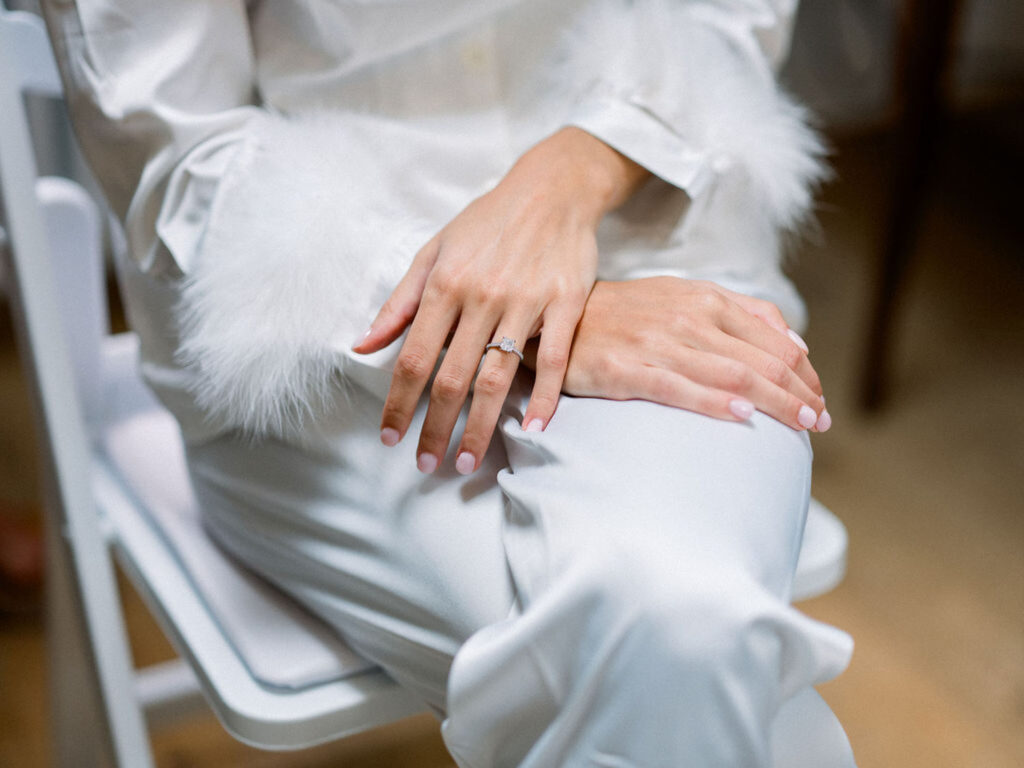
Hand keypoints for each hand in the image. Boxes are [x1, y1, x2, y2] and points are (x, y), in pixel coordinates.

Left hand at [353, 127, 650, 472]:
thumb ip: (401, 302)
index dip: (398, 403)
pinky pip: (552, 360)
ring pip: (498, 377)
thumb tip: (365, 344)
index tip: (389, 438)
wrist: (552, 188)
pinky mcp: (566, 304)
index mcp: (445, 284)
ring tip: (468, 462)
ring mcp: (526, 301)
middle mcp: (482, 295)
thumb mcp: (435, 250)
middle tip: (426, 466)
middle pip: (452, 378)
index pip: (412, 358)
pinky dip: (543, 398)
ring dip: (481, 426)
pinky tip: (531, 430)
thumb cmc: (487, 222)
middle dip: (436, 428)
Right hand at [549, 278, 829, 431]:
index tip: (819, 400)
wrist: (556, 320)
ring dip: (774, 402)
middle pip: (759, 359)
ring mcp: (656, 343)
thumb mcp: (684, 297)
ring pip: (730, 374)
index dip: (803, 371)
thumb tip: (795, 340)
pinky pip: (677, 387)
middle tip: (820, 422)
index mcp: (706, 300)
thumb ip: (741, 313)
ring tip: (801, 426)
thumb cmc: (626, 313)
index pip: (773, 338)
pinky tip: (741, 415)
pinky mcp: (626, 369)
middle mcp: (687, 318)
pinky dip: (713, 401)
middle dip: (798, 393)